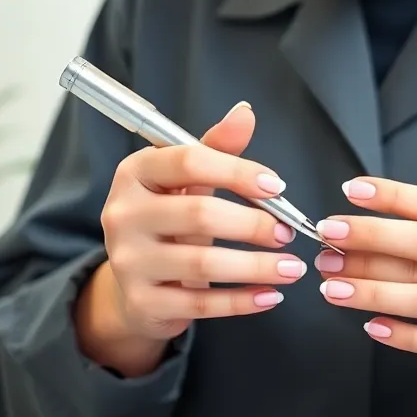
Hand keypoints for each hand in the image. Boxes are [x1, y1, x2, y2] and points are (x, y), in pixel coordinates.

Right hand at [83, 101, 305, 354]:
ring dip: (257, 267)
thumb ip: (217, 148)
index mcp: (135, 173)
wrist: (132, 284)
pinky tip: (270, 295)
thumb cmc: (169, 220)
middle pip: (199, 214)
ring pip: (202, 264)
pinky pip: (200, 304)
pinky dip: (241, 301)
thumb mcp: (187, 180)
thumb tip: (245, 112)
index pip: (189, 161)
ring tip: (293, 267)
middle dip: (253, 224)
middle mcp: (123, 214)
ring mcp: (128, 261)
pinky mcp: (142, 303)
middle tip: (288, 233)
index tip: (277, 186)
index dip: (238, 171)